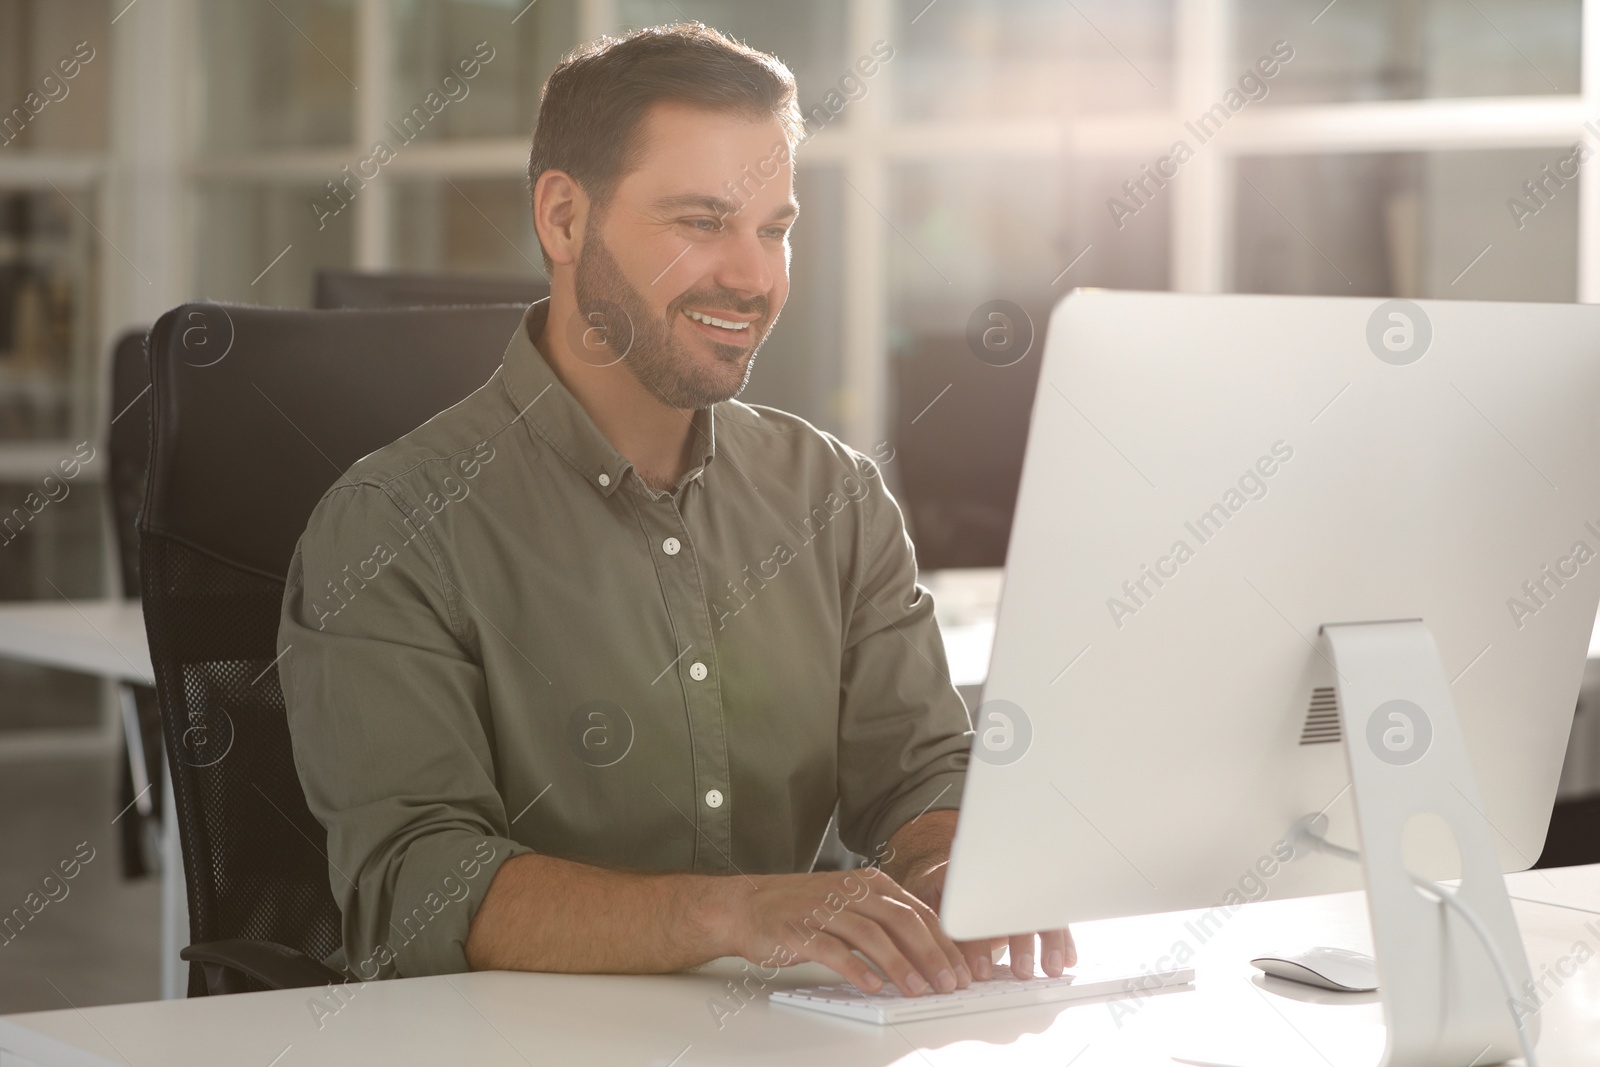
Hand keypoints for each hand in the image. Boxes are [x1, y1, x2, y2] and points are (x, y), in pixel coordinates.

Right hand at [716, 869, 972, 996]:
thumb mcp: (850, 905)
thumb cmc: (802, 910)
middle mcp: (850, 892)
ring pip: (871, 934)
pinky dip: (855, 968)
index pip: (917, 911)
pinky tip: (871, 985)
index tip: (962, 969)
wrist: (746, 906)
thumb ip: (886, 923)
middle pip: (901, 920)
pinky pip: (832, 949)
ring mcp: (824, 909)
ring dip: (899, 965)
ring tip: (918, 989)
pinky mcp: (799, 930)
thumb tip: (928, 956)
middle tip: (949, 982)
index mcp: (868, 883)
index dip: (944, 942)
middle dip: (931, 954)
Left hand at [898, 859, 1075, 980]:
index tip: (980, 970)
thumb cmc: (939, 898)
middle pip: (1016, 907)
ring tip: (1051, 967)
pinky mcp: (1033, 904)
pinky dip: (1062, 939)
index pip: (977, 909)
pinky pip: (1052, 917)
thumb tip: (947, 966)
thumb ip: (941, 932)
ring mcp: (1018, 890)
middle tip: (1022, 971)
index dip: (979, 944)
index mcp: (966, 881)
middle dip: (1021, 943)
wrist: (948, 879)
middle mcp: (998, 882)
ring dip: (1049, 941)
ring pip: (1039, 911)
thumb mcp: (931, 910)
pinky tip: (1067, 958)